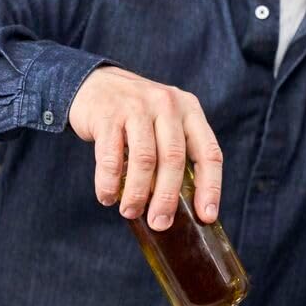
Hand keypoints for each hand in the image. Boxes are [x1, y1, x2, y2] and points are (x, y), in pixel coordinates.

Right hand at [68, 66, 222, 229]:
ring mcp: (137, 107)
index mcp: (189, 110)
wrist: (95, 83)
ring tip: (130, 212)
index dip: (210, 187)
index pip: (209, 152)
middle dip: (167, 198)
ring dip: (137, 194)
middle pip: (174, 159)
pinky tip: (107, 197)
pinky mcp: (108, 114)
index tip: (206, 216)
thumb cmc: (137, 115)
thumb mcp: (165, 123)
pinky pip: (111, 157)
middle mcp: (167, 105)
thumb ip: (176, 153)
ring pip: (144, 160)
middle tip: (159, 223)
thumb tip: (181, 208)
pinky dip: (109, 183)